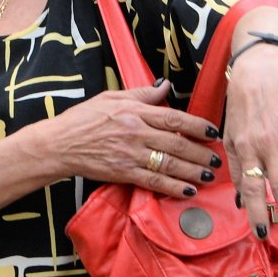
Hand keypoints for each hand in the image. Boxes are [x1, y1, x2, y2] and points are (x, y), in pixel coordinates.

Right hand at [40, 79, 221, 196]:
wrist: (60, 144)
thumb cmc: (83, 118)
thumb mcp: (112, 97)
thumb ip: (142, 93)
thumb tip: (166, 86)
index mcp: (135, 112)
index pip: (174, 118)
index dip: (197, 125)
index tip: (213, 131)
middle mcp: (136, 133)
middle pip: (176, 143)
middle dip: (200, 152)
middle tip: (217, 158)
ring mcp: (130, 154)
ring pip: (169, 164)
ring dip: (192, 170)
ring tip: (208, 175)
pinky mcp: (123, 172)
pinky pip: (154, 181)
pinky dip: (173, 187)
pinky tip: (188, 190)